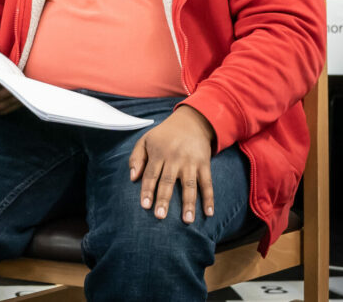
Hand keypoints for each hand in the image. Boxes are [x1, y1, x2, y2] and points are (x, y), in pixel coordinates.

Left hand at [128, 106, 215, 223]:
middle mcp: (174, 158)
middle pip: (167, 182)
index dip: (147, 190)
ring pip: (189, 185)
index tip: (144, 205)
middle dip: (164, 199)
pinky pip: (207, 183)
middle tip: (160, 216)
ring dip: (188, 203)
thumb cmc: (164, 135)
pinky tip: (209, 212)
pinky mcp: (204, 164)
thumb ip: (136, 158)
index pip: (151, 174)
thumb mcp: (145, 140)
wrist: (192, 121)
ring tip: (187, 220)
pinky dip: (209, 198)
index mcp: (158, 153)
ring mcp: (190, 162)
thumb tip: (132, 178)